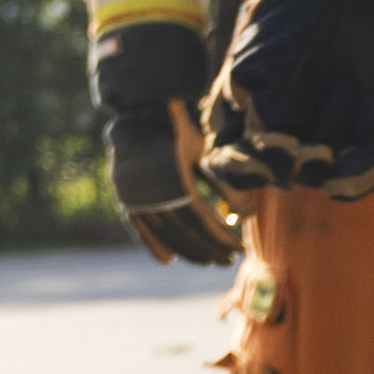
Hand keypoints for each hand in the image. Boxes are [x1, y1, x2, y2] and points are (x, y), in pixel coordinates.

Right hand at [107, 108, 236, 267]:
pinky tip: (167, 260)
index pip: (199, 219)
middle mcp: (150, 190)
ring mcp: (134, 196)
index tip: (238, 249)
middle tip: (227, 260)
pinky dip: (153, 244)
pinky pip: (140, 227)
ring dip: (186, 249)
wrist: (141, 114)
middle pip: (182, 231)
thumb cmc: (181, 131)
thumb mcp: (205, 155)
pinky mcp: (125, 197)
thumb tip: (248, 217)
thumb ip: (224, 186)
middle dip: (208, 248)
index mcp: (173, 177)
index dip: (220, 237)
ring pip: (163, 232)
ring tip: (206, 259)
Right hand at [197, 0, 373, 203]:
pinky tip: (360, 162)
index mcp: (248, 105)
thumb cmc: (295, 3)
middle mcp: (287, 118)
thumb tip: (271, 148)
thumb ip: (260, 104)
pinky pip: (369, 162)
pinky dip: (365, 171)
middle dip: (282, 172)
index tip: (258, 153)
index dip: (240, 168)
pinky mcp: (373, 116)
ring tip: (329, 157)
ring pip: (323, 176)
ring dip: (324, 175)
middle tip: (300, 151)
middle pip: (276, 173)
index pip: (229, 158)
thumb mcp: (263, 54)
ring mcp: (330, 119)